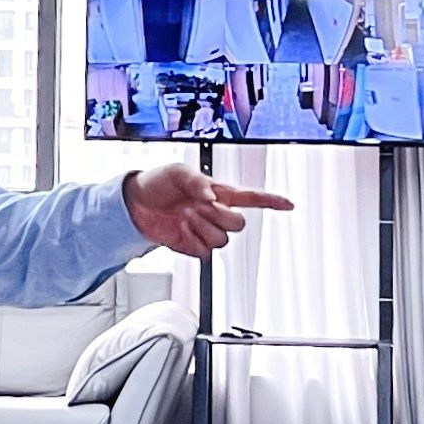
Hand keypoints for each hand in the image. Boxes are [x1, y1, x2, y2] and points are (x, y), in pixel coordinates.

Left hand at [124, 162, 295, 257]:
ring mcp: (205, 231)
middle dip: (220, 216)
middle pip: (239, 224)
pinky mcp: (193, 246)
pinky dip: (191, 241)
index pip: (252, 197)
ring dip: (202, 228)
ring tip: (185, 216)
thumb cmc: (158, 184)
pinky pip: (203, 252)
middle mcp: (216, 213)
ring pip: (222, 240)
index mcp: (219, 192)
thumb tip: (210, 194)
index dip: (271, 201)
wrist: (135, 205)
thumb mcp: (178, 172)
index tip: (288, 204)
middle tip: (198, 207)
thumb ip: (197, 182)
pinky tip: (180, 230)